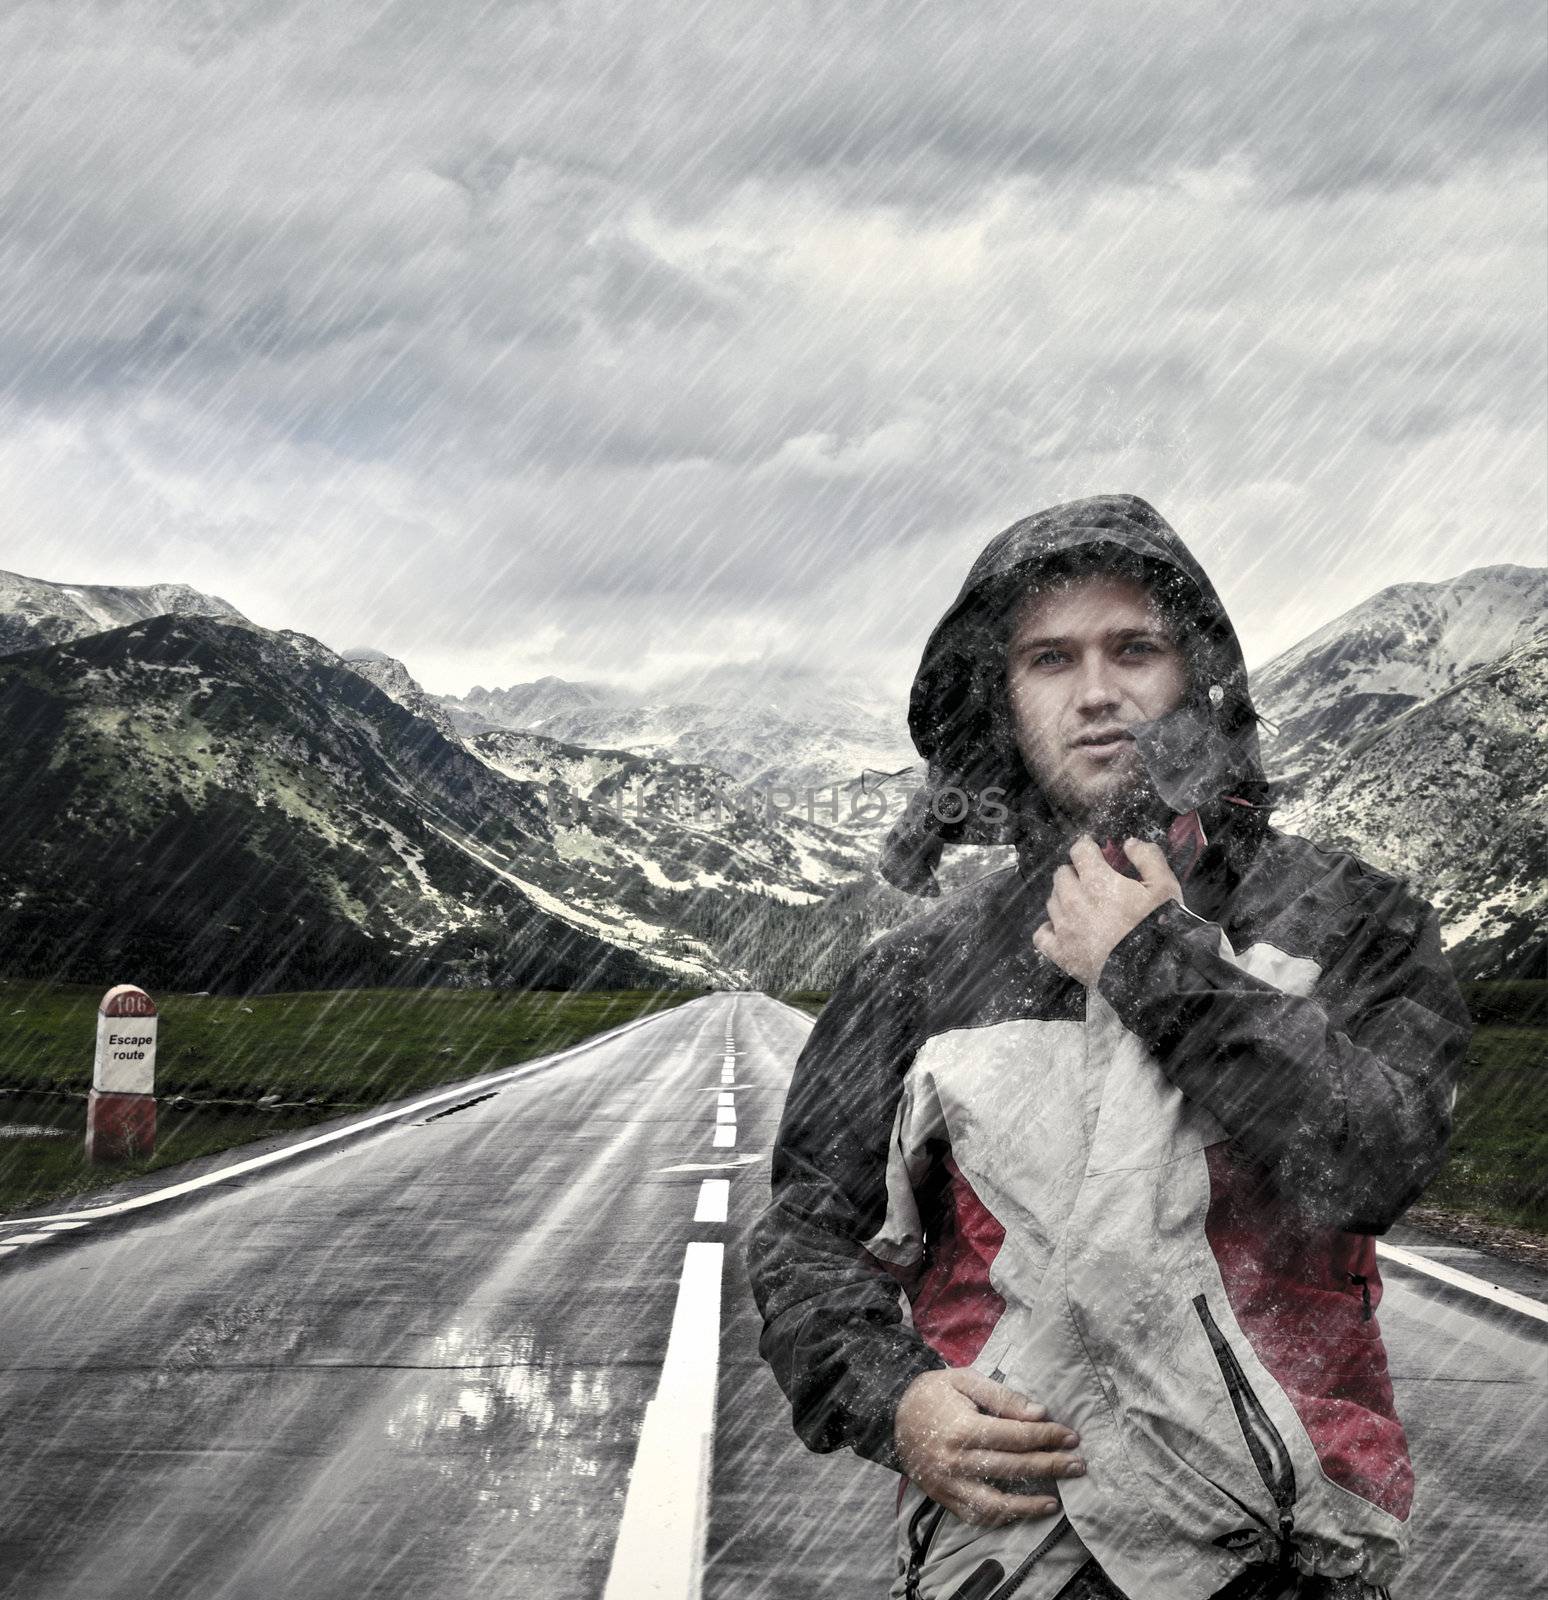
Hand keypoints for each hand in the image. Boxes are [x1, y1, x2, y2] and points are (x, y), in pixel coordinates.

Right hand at [893, 1368, 1083, 1526]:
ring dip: (1029, 1504)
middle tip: (1077, 1465)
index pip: (1015, 1436)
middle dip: (1050, 1466)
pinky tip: (1022, 1511)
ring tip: (1055, 1501)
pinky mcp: (944, 1498)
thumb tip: (1038, 1413)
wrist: (891, 1414)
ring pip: (996, 1503)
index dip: (1046, 1436)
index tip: (1070, 1436)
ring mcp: (949, 1484)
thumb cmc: (932, 1393)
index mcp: (963, 1428)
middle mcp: (956, 1461)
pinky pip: (977, 1515)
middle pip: (1013, 1468)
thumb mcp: (964, 1380)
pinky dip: (1002, 1517)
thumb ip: (1002, 1397)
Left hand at [1033, 835, 1182, 987]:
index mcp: (1097, 881)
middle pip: (1062, 874)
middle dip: (1075, 873)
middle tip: (1091, 881)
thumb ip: (1148, 859)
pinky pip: (1042, 935)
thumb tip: (1130, 844)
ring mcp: (1065, 928)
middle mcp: (1074, 901)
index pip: (1080, 851)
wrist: (1152, 973)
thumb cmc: (1159, 927)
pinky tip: (1062, 927)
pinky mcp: (1061, 953)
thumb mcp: (1165, 888)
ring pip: (1052, 900)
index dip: (1087, 847)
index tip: (1093, 850)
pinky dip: (1049, 928)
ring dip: (1064, 897)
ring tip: (1082, 904)